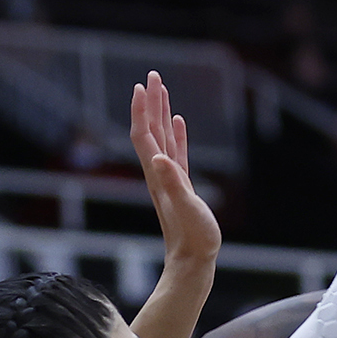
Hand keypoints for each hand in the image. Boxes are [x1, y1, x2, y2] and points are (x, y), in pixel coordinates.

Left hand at [128, 72, 217, 273]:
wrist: (193, 262)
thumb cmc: (194, 238)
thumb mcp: (188, 209)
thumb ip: (174, 183)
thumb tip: (160, 159)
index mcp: (159, 174)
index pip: (145, 135)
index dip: (142, 110)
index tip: (142, 85)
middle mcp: (161, 172)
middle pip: (151, 130)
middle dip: (151, 102)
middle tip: (152, 75)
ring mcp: (171, 178)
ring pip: (162, 137)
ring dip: (161, 113)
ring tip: (162, 90)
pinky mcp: (183, 185)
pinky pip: (177, 151)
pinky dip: (176, 134)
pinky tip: (178, 122)